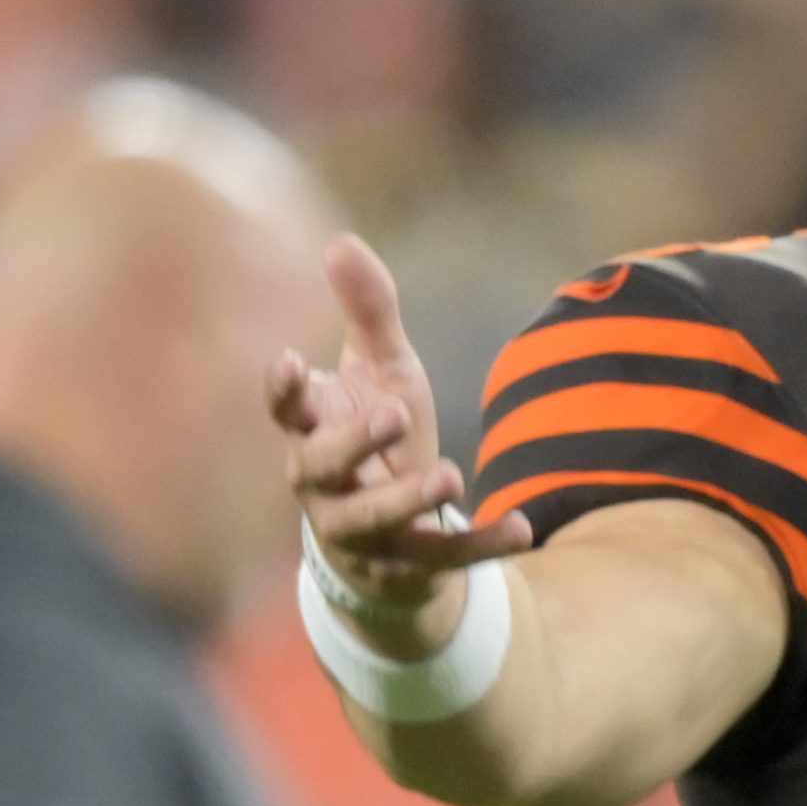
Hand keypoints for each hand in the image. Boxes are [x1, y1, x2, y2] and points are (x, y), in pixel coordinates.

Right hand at [265, 235, 530, 632]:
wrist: (391, 534)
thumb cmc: (379, 437)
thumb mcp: (383, 371)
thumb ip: (369, 313)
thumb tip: (341, 240)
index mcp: (312, 432)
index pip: (285, 412)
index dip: (282, 390)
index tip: (288, 360)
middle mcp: (324, 486)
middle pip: (319, 466)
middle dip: (351, 442)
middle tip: (393, 414)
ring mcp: (362, 531)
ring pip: (369, 521)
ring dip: (406, 501)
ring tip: (449, 477)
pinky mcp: (407, 565)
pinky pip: (443, 559)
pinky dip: (483, 544)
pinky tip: (524, 528)